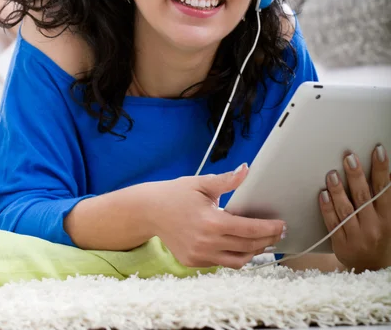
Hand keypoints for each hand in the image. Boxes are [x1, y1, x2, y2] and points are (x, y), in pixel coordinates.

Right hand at [147, 164, 285, 268]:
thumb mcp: (202, 183)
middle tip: (279, 233)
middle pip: (247, 246)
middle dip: (267, 240)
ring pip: (237, 260)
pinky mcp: (193, 262)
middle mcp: (207, 242)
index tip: (282, 225)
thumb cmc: (176, 194)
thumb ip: (227, 180)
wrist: (149, 211)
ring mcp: (199, 255)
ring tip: (264, 241)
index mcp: (211, 222)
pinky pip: (222, 263)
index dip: (269, 228)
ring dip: (254, 252)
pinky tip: (242, 246)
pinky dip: (235, 256)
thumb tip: (246, 170)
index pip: (249, 229)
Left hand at [319, 145, 390, 272]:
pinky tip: (323, 194)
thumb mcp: (386, 218)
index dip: (381, 169)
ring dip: (338, 190)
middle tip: (349, 157)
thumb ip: (382, 198)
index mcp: (387, 218)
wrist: (370, 268)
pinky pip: (332, 223)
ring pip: (346, 209)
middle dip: (356, 175)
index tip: (378, 150)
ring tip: (332, 173)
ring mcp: (357, 236)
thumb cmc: (379, 235)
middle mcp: (373, 227)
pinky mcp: (341, 244)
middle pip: (363, 197)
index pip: (385, 189)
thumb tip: (380, 170)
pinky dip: (327, 208)